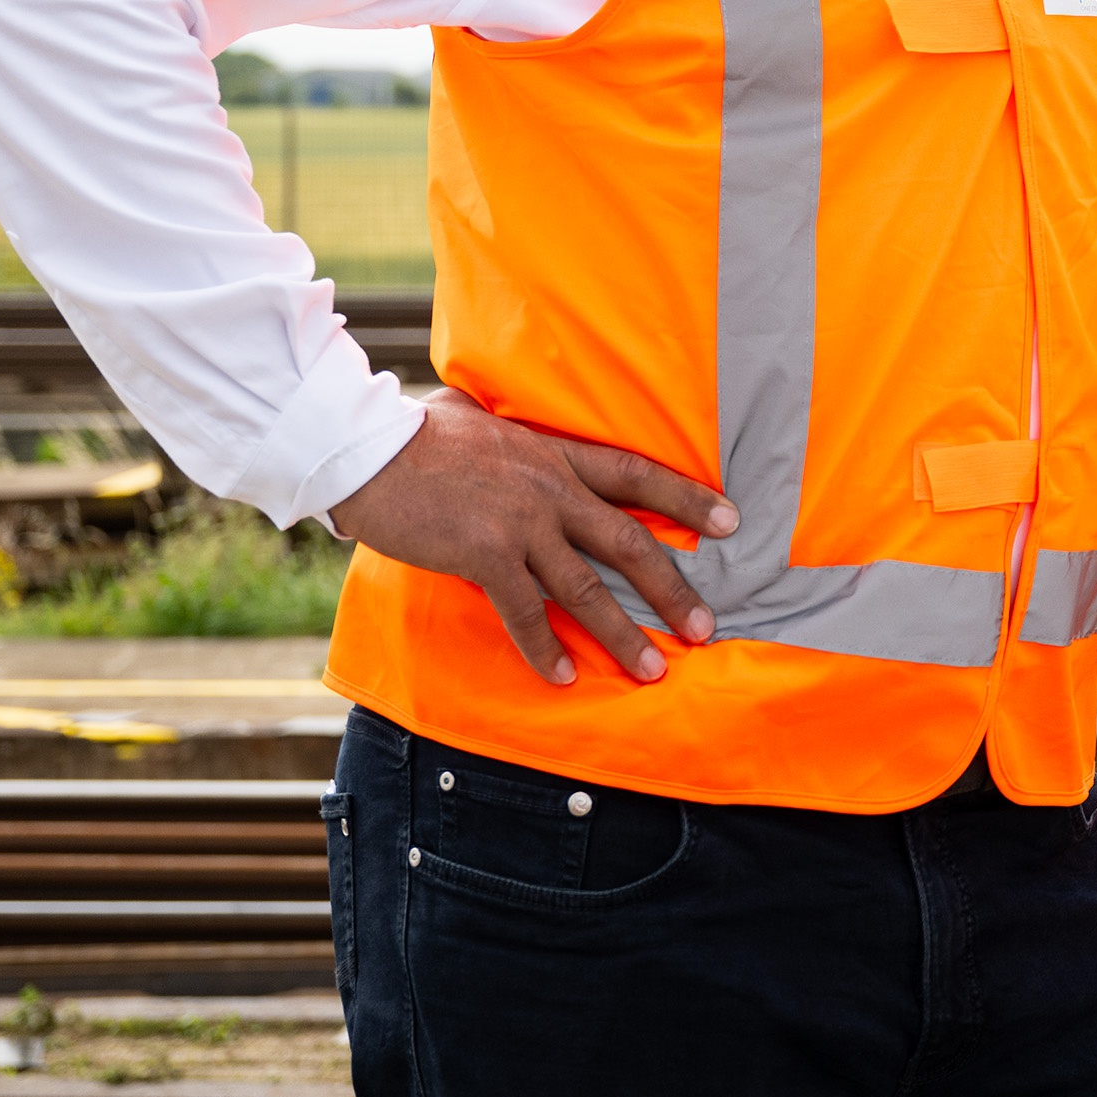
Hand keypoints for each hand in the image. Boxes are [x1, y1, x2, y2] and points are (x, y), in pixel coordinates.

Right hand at [329, 387, 732, 686]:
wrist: (365, 448)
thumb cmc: (415, 433)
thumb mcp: (480, 419)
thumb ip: (511, 434)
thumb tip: (504, 427)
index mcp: (555, 455)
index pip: (636, 475)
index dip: (687, 498)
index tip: (731, 521)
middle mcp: (550, 490)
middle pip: (629, 543)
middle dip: (672, 588)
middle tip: (705, 626)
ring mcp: (521, 524)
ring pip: (587, 588)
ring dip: (622, 634)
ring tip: (653, 669)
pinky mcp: (485, 554)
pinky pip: (526, 613)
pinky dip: (546, 649)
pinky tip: (565, 677)